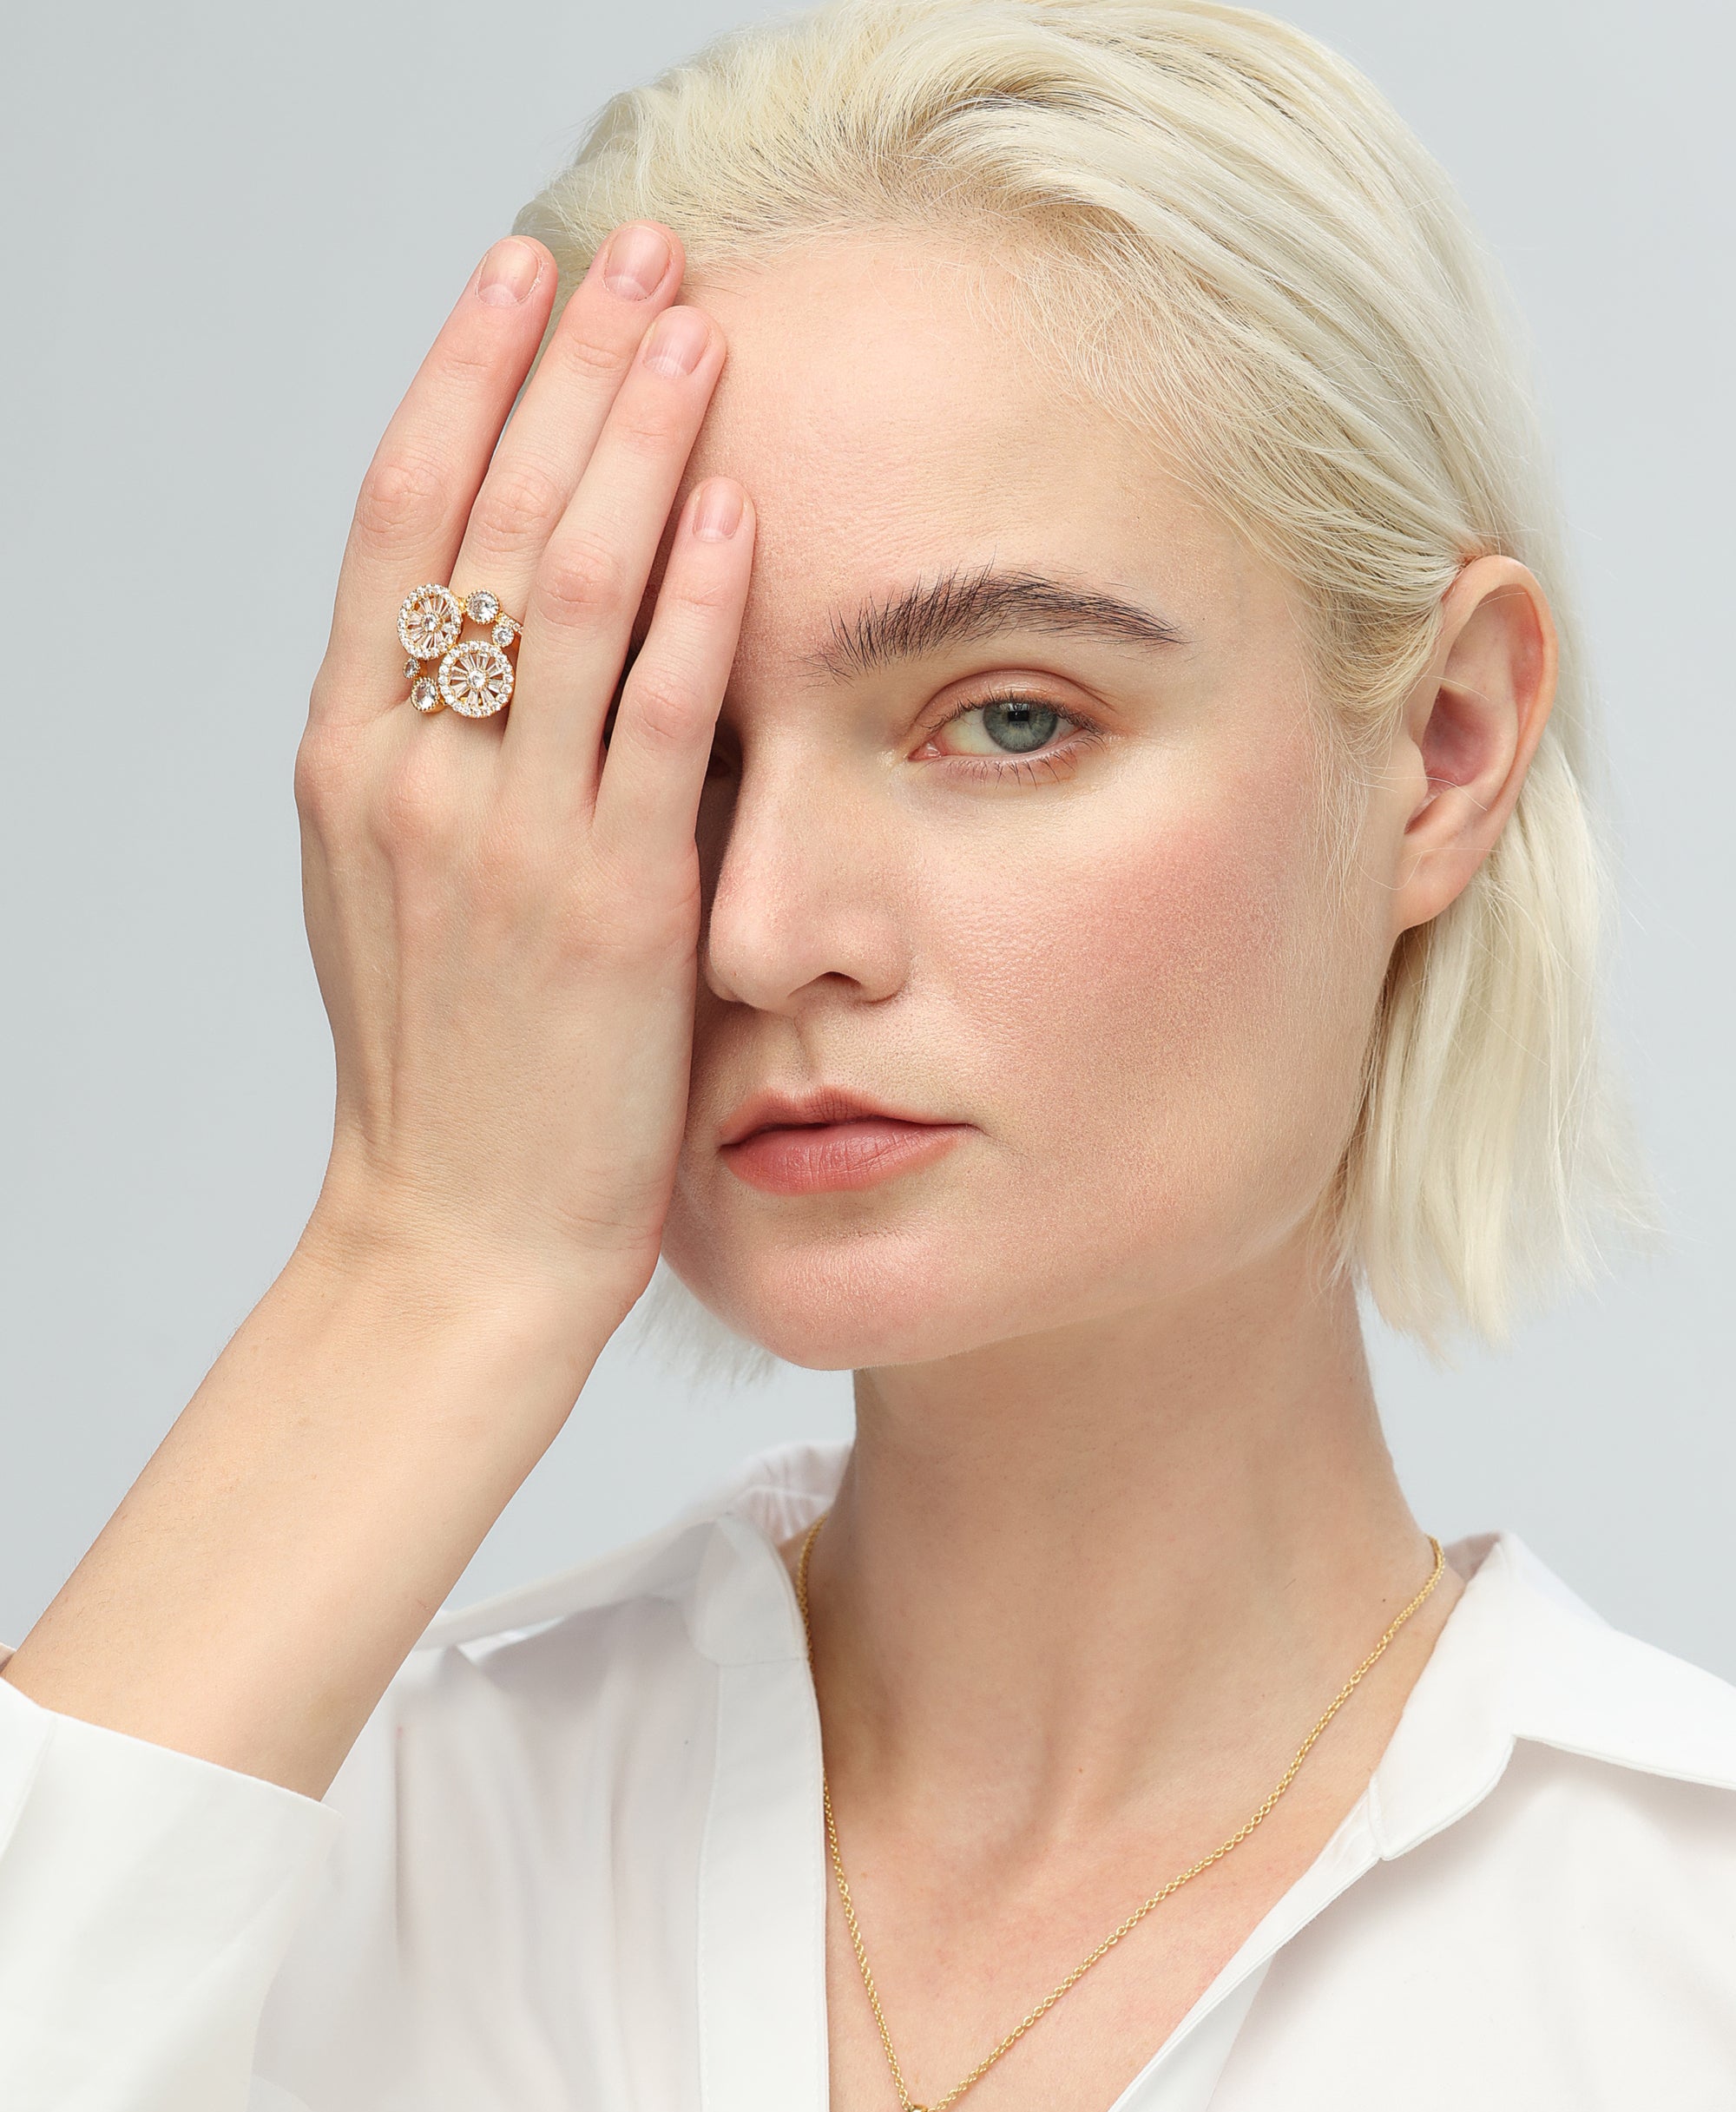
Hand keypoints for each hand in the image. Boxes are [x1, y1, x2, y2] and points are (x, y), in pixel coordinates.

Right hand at [295, 225, 751, 1325]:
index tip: (522, 280)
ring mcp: (505, 837)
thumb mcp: (396, 894)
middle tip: (643, 257)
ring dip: (638, 442)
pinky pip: (656, 720)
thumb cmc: (446, 1073)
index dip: (462, 382)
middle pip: (487, 519)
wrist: (459, 1237)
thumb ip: (443, 762)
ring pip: (568, 591)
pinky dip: (697, 603)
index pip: (399, 521)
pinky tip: (734, 504)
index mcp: (349, 759)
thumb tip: (514, 639)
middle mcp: (413, 776)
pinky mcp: (609, 903)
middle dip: (567, 372)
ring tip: (700, 328)